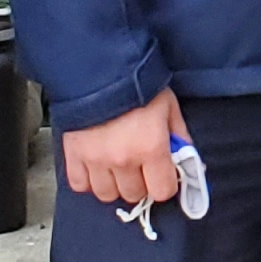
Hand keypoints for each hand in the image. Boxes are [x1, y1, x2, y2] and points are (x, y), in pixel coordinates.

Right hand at [60, 89, 185, 206]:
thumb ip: (180, 136)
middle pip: (134, 194)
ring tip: (117, 166)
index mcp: (150, 148)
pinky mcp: (73, 155)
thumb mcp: (169, 106)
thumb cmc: (136, 84)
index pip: (162, 191)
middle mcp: (123, 159)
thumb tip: (187, 160)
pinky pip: (80, 185)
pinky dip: (88, 180)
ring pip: (107, 194)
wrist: (97, 66)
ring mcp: (96, 160)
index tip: (162, 174)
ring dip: (115, 184)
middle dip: (141, 183)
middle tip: (140, 165)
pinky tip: (96, 166)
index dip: (165, 184)